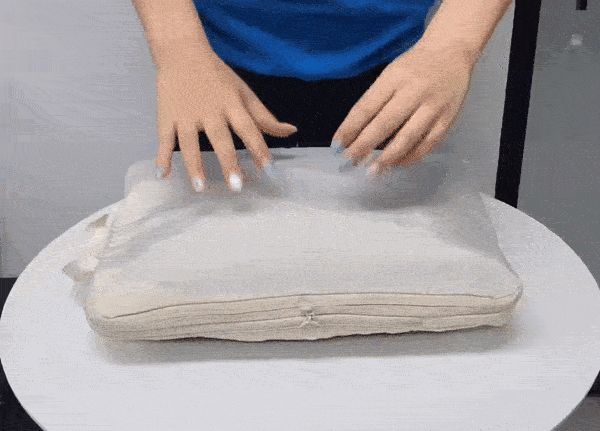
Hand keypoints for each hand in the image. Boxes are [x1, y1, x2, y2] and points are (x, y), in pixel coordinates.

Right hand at [154, 50, 296, 190]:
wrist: (182, 52)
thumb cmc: (218, 78)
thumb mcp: (244, 93)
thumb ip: (265, 117)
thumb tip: (291, 131)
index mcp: (231, 104)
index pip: (249, 128)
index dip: (260, 148)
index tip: (268, 169)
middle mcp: (209, 110)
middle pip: (220, 138)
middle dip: (228, 162)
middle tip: (236, 186)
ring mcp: (185, 114)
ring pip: (189, 142)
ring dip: (194, 165)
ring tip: (200, 187)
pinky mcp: (166, 116)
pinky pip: (164, 139)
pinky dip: (161, 157)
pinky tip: (163, 175)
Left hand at [332, 42, 476, 175]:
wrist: (452, 51)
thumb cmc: (414, 67)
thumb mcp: (390, 74)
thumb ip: (375, 101)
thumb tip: (355, 135)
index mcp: (394, 78)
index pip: (366, 107)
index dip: (349, 129)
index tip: (336, 146)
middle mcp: (414, 91)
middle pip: (384, 124)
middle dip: (364, 146)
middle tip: (349, 162)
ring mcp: (433, 106)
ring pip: (407, 137)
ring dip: (387, 157)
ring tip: (372, 170)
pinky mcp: (448, 118)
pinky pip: (427, 144)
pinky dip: (410, 157)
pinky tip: (396, 164)